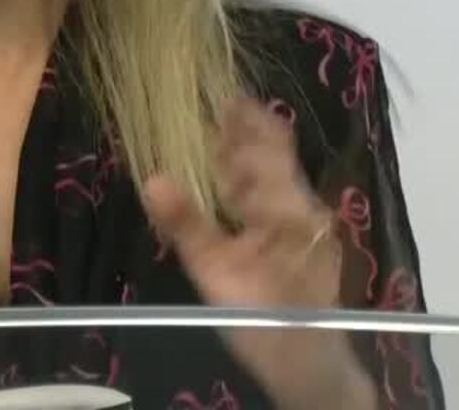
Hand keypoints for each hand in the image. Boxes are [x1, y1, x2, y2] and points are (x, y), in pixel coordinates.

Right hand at [142, 97, 375, 409]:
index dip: (247, 116)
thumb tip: (152, 176)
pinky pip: (273, 201)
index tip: (222, 91)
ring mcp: (305, 227)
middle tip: (210, 108)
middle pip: (272, 157)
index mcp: (289, 207)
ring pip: (273, 178)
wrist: (306, 366)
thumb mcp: (217, 276)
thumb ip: (186, 225)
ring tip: (214, 137)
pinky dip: (249, 185)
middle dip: (242, 132)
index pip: (269, 145)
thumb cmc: (265, 321)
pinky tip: (228, 186)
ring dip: (244, 157)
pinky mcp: (299, 244)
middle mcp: (303, 208)